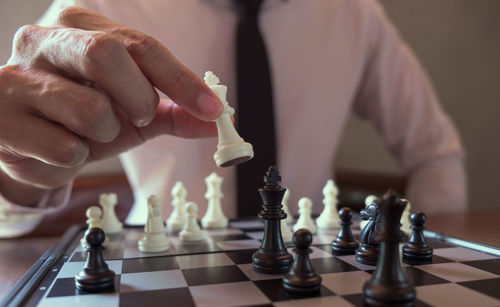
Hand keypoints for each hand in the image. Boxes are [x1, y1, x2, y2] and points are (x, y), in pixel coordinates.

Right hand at [0, 7, 221, 203]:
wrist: (28, 143)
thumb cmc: (82, 117)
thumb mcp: (132, 111)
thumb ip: (174, 111)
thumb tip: (217, 120)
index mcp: (79, 27)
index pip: (140, 45)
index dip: (182, 80)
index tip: (213, 109)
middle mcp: (42, 40)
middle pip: (108, 55)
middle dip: (138, 99)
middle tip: (138, 116)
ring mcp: (15, 79)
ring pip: (90, 111)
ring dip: (105, 134)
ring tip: (87, 133)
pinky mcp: (1, 121)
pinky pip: (67, 148)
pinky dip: (78, 158)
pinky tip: (59, 147)